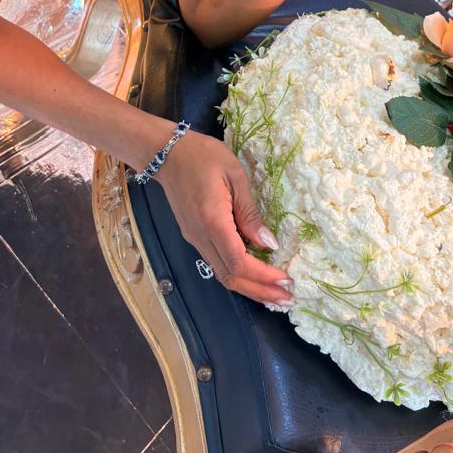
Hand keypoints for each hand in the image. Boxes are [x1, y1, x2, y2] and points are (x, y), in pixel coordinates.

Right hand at [156, 130, 293, 307]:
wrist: (166, 153)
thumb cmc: (203, 156)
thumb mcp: (234, 175)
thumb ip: (250, 212)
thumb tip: (268, 243)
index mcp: (212, 221)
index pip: (239, 262)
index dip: (263, 276)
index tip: (286, 279)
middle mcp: (201, 237)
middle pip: (230, 277)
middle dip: (260, 291)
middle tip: (286, 299)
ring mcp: (194, 239)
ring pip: (222, 274)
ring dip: (250, 288)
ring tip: (274, 294)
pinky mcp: (194, 236)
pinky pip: (217, 263)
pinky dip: (238, 274)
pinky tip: (254, 275)